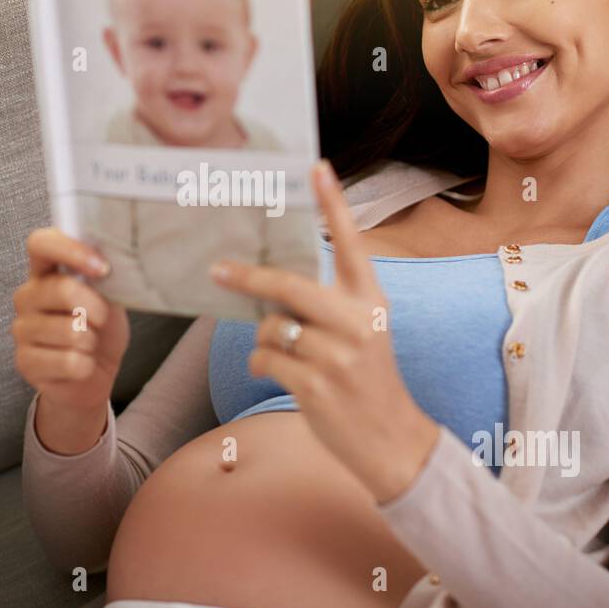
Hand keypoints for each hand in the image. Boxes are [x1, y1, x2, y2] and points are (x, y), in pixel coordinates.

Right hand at [13, 228, 129, 414]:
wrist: (94, 374)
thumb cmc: (100, 329)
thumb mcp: (108, 298)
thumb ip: (102, 278)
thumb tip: (108, 264)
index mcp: (45, 272)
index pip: (41, 243)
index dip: (71, 251)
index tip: (102, 269)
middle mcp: (26, 296)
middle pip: (62, 289)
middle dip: (96, 309)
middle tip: (101, 320)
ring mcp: (21, 329)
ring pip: (69, 330)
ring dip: (91, 341)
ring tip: (88, 343)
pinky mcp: (24, 362)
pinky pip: (68, 361)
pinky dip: (86, 365)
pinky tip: (81, 363)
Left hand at [209, 160, 440, 503]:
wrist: (391, 440)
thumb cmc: (367, 378)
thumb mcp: (362, 331)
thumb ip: (328, 303)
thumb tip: (269, 285)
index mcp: (370, 299)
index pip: (349, 243)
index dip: (332, 203)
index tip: (316, 167)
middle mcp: (358, 322)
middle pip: (288, 286)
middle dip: (247, 278)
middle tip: (217, 269)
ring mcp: (338, 356)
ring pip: (272, 328)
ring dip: (266, 340)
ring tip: (287, 354)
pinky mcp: (317, 386)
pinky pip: (266, 359)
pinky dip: (264, 364)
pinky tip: (284, 374)